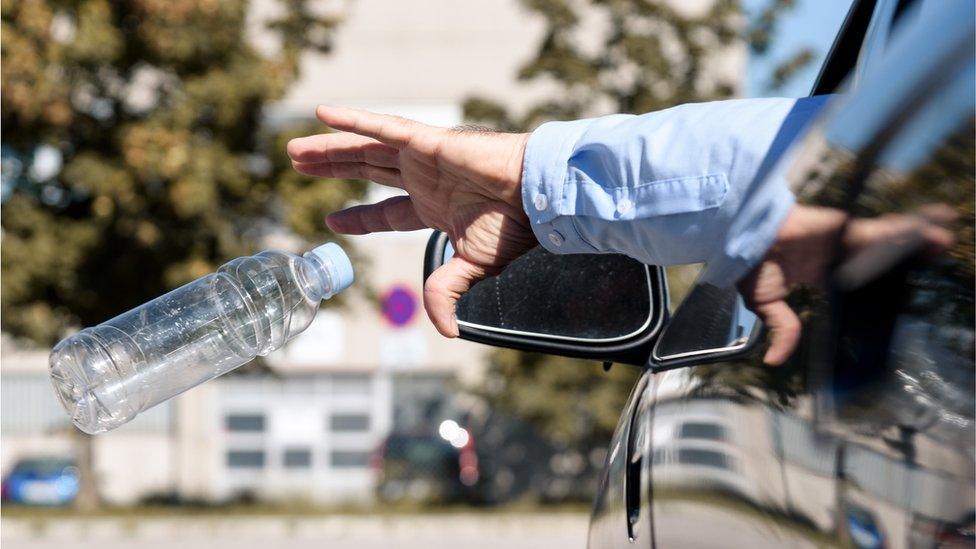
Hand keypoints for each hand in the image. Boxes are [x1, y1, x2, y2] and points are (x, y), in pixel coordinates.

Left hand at [287, 106, 537, 336]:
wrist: (536, 196)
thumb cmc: (515, 226)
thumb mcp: (472, 265)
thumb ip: (446, 290)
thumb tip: (446, 331)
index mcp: (434, 207)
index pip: (386, 211)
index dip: (358, 215)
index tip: (332, 218)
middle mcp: (423, 179)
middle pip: (365, 170)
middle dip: (332, 168)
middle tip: (298, 165)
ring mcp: (422, 158)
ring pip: (364, 149)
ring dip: (329, 148)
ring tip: (294, 149)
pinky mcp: (426, 142)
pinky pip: (382, 128)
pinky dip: (352, 121)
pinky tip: (321, 115)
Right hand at [738, 204, 955, 365]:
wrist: (743, 237)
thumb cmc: (749, 264)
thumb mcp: (768, 303)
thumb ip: (782, 328)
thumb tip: (775, 360)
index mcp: (819, 271)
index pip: (854, 276)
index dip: (875, 279)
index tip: (893, 284)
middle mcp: (835, 253)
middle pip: (878, 255)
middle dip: (906, 256)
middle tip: (934, 256)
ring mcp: (842, 239)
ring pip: (887, 241)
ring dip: (917, 241)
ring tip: (946, 240)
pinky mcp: (845, 228)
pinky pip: (884, 230)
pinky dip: (910, 227)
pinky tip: (935, 223)